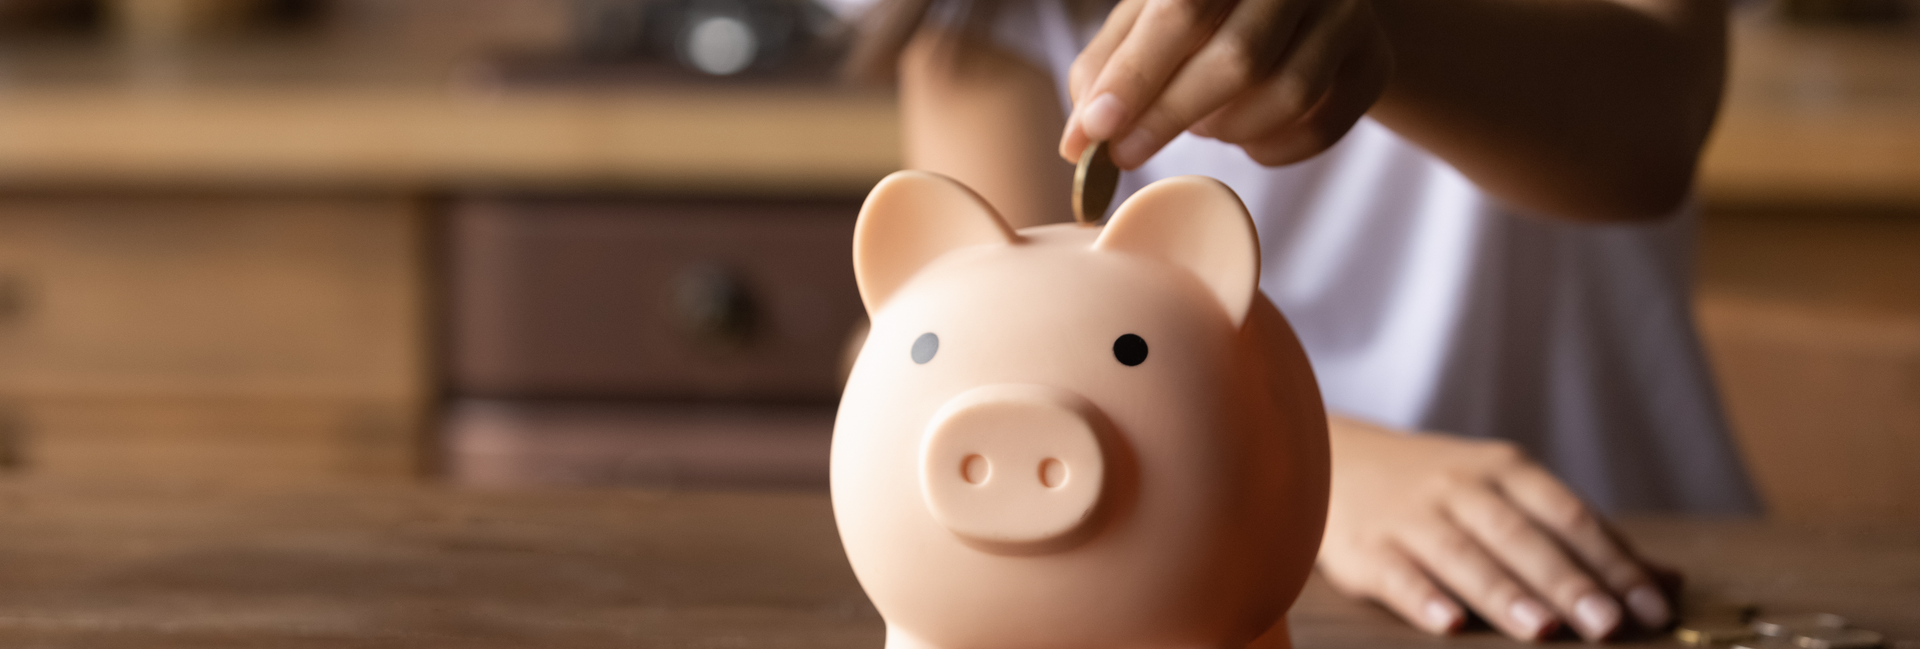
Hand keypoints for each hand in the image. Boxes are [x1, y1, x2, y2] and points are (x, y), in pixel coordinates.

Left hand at [1058, 0, 1393, 169]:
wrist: (1294, 2)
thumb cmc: (1202, 10)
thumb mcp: (1146, 16)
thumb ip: (1106, 68)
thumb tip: (1079, 138)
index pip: (1181, 11)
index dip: (1136, 76)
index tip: (1097, 129)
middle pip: (1238, 59)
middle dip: (1170, 116)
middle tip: (1126, 151)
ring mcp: (1348, 12)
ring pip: (1285, 97)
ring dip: (1226, 129)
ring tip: (1201, 120)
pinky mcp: (1375, 61)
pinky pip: (1321, 127)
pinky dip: (1271, 148)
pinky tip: (1247, 135)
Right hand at [1316, 416, 1677, 640]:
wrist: (1334, 460)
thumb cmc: (1442, 490)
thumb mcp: (1510, 494)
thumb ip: (1583, 539)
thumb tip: (1669, 581)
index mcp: (1506, 471)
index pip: (1569, 516)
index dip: (1612, 562)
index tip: (1650, 607)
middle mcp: (1461, 488)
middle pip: (1521, 537)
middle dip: (1567, 583)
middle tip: (1607, 625)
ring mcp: (1411, 517)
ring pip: (1463, 555)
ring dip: (1505, 593)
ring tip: (1543, 629)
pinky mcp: (1366, 549)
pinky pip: (1398, 574)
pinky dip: (1423, 598)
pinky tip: (1449, 623)